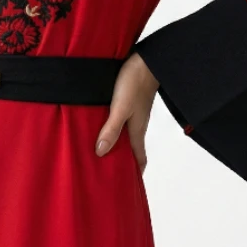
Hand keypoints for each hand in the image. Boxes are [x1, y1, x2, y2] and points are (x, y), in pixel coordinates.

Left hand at [95, 53, 159, 173]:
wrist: (146, 58)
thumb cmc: (135, 81)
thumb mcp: (121, 107)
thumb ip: (111, 129)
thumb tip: (101, 152)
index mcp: (137, 130)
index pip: (139, 158)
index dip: (136, 174)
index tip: (128, 187)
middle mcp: (136, 124)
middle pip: (131, 149)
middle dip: (123, 163)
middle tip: (108, 174)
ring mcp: (133, 113)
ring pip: (125, 135)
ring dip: (116, 145)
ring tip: (100, 155)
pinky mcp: (128, 103)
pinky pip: (120, 122)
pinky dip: (113, 130)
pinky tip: (100, 128)